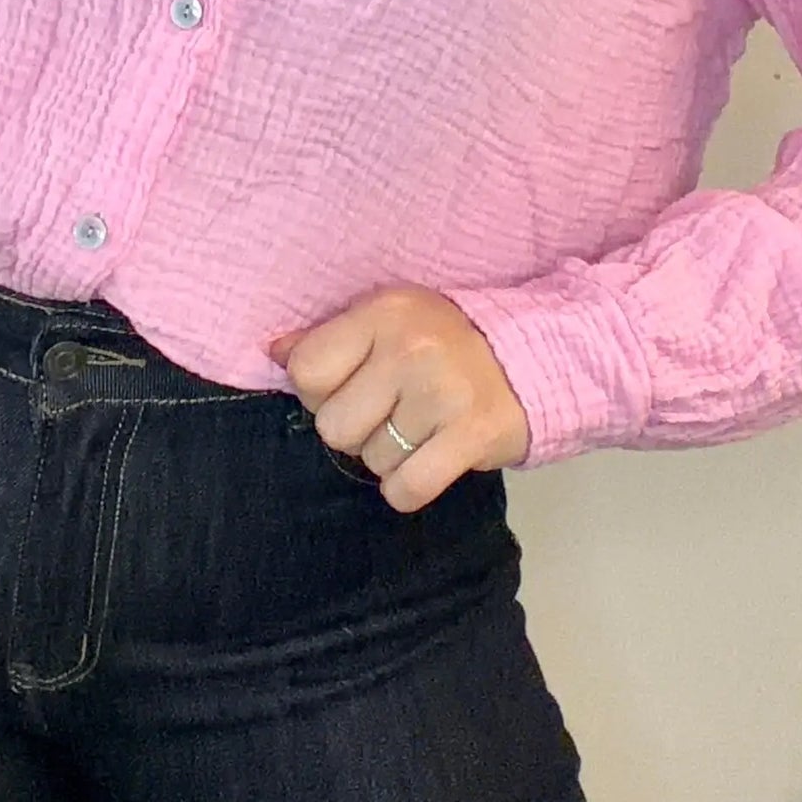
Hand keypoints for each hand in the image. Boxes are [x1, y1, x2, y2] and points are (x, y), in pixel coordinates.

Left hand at [268, 284, 531, 510]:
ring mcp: (443, 393)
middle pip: (334, 427)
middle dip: (355, 430)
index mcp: (382, 313)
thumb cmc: (442, 341)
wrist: (528, 359)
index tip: (350, 387)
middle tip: (388, 414)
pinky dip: (409, 487)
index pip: (306, 371)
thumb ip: (328, 336)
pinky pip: (407, 488)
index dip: (318, 392)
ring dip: (390, 456)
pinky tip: (427, 461)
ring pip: (372, 461)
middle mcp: (411, 349)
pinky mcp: (473, 435)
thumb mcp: (386, 320)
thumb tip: (273, 352)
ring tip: (419, 429)